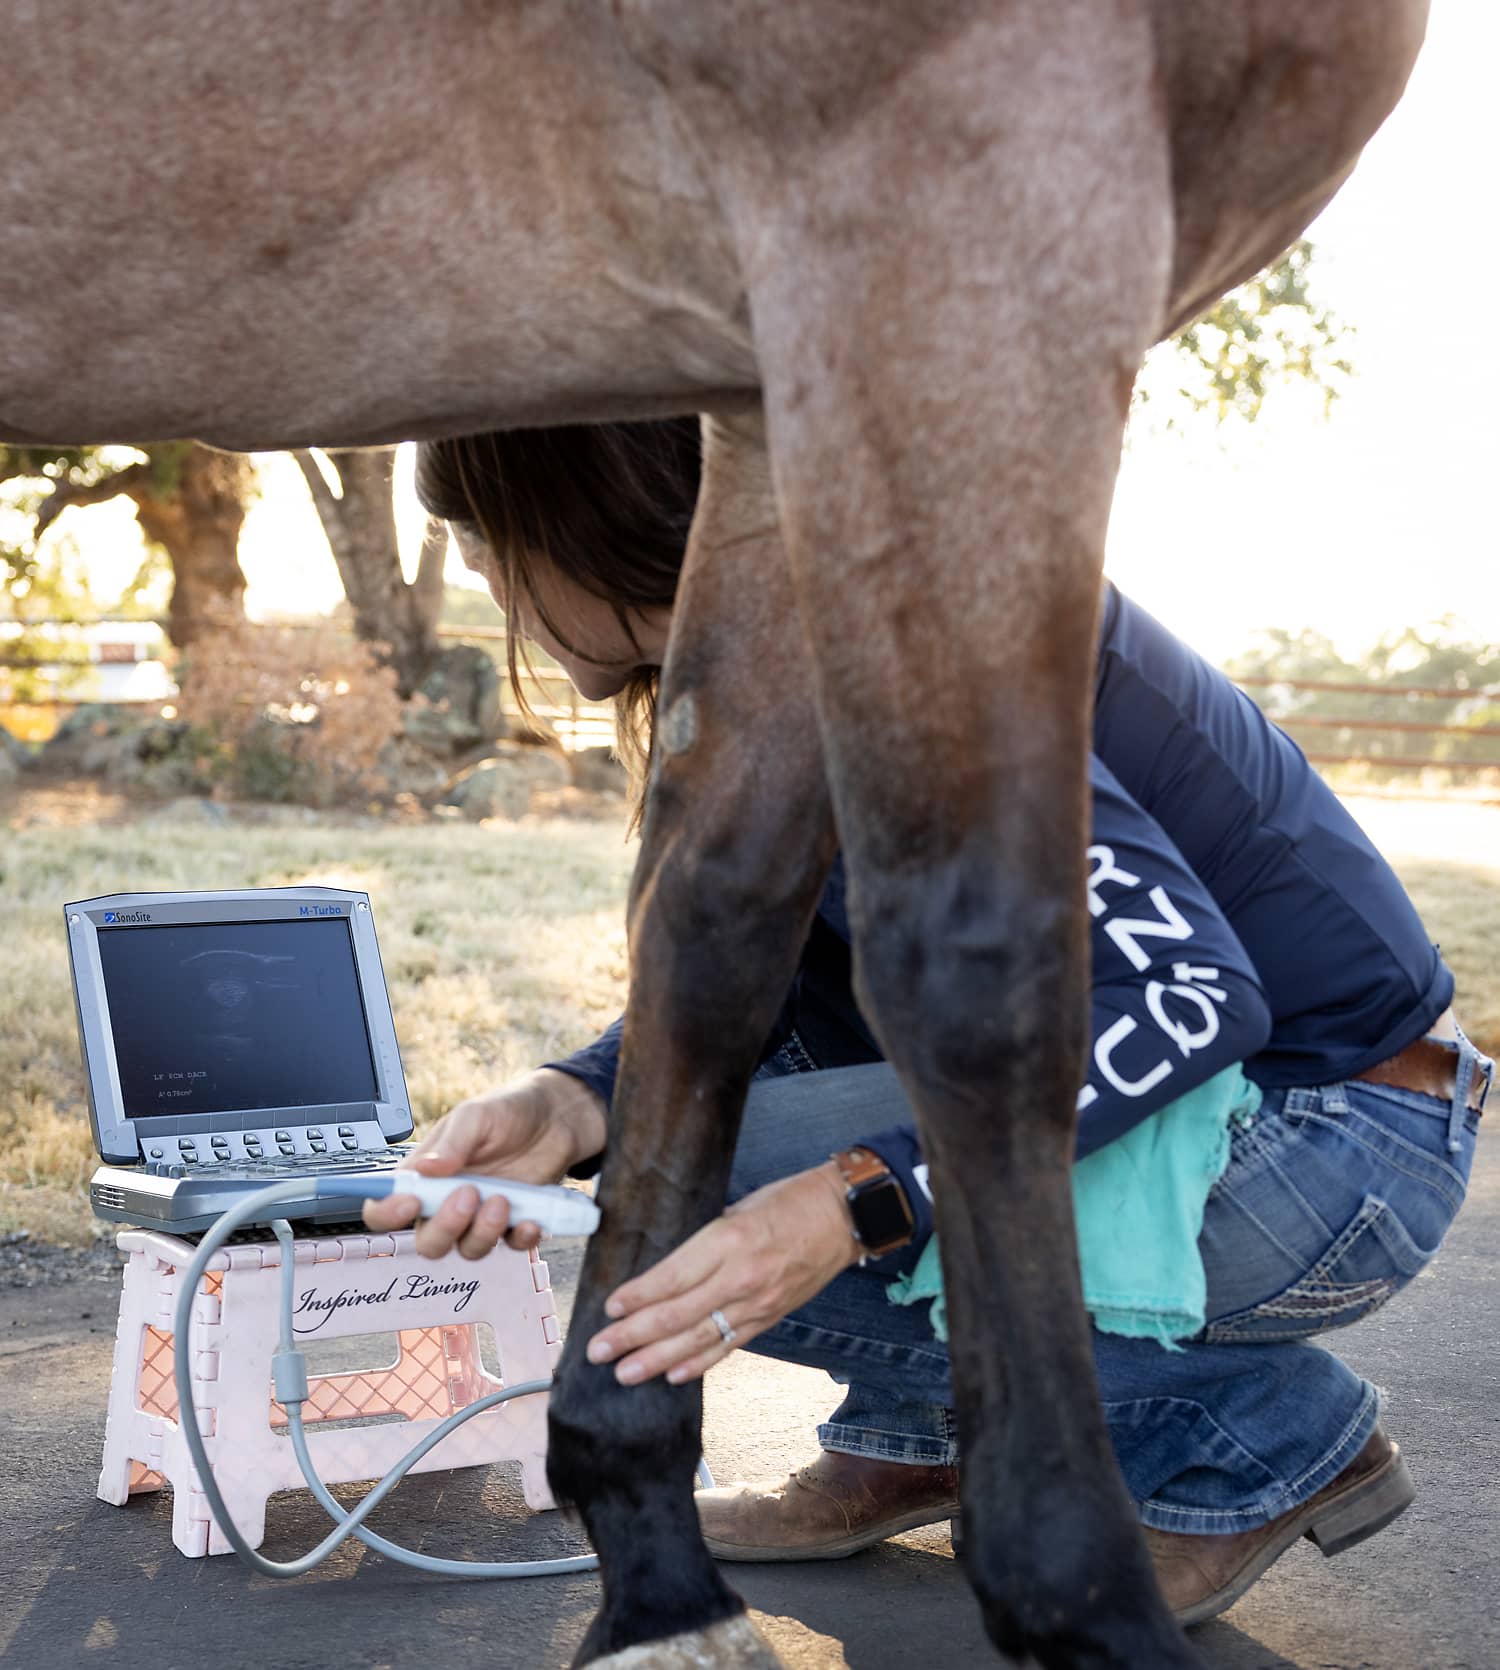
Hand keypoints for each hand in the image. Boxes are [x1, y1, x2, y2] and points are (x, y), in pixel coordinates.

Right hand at [362, 1068, 606, 1259]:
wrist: (556, 1118)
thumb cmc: (506, 1112)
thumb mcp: (475, 1116)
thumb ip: (451, 1143)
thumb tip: (424, 1168)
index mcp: (425, 1176)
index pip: (385, 1207)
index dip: (387, 1213)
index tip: (410, 1202)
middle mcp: (447, 1202)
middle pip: (426, 1241)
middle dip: (444, 1228)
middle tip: (469, 1196)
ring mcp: (479, 1216)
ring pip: (467, 1249)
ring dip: (483, 1233)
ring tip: (503, 1200)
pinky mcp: (512, 1224)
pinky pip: (509, 1247)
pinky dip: (519, 1238)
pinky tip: (530, 1219)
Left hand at [585, 1162, 859, 1385]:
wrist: (844, 1216)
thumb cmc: (789, 1200)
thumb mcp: (738, 1206)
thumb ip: (704, 1240)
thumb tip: (665, 1268)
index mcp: (729, 1240)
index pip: (672, 1277)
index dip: (638, 1297)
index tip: (609, 1308)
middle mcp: (741, 1277)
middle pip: (677, 1315)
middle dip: (633, 1336)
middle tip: (598, 1350)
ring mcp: (758, 1303)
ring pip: (698, 1339)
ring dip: (656, 1359)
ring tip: (624, 1373)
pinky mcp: (770, 1317)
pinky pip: (729, 1346)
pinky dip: (698, 1364)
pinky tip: (672, 1376)